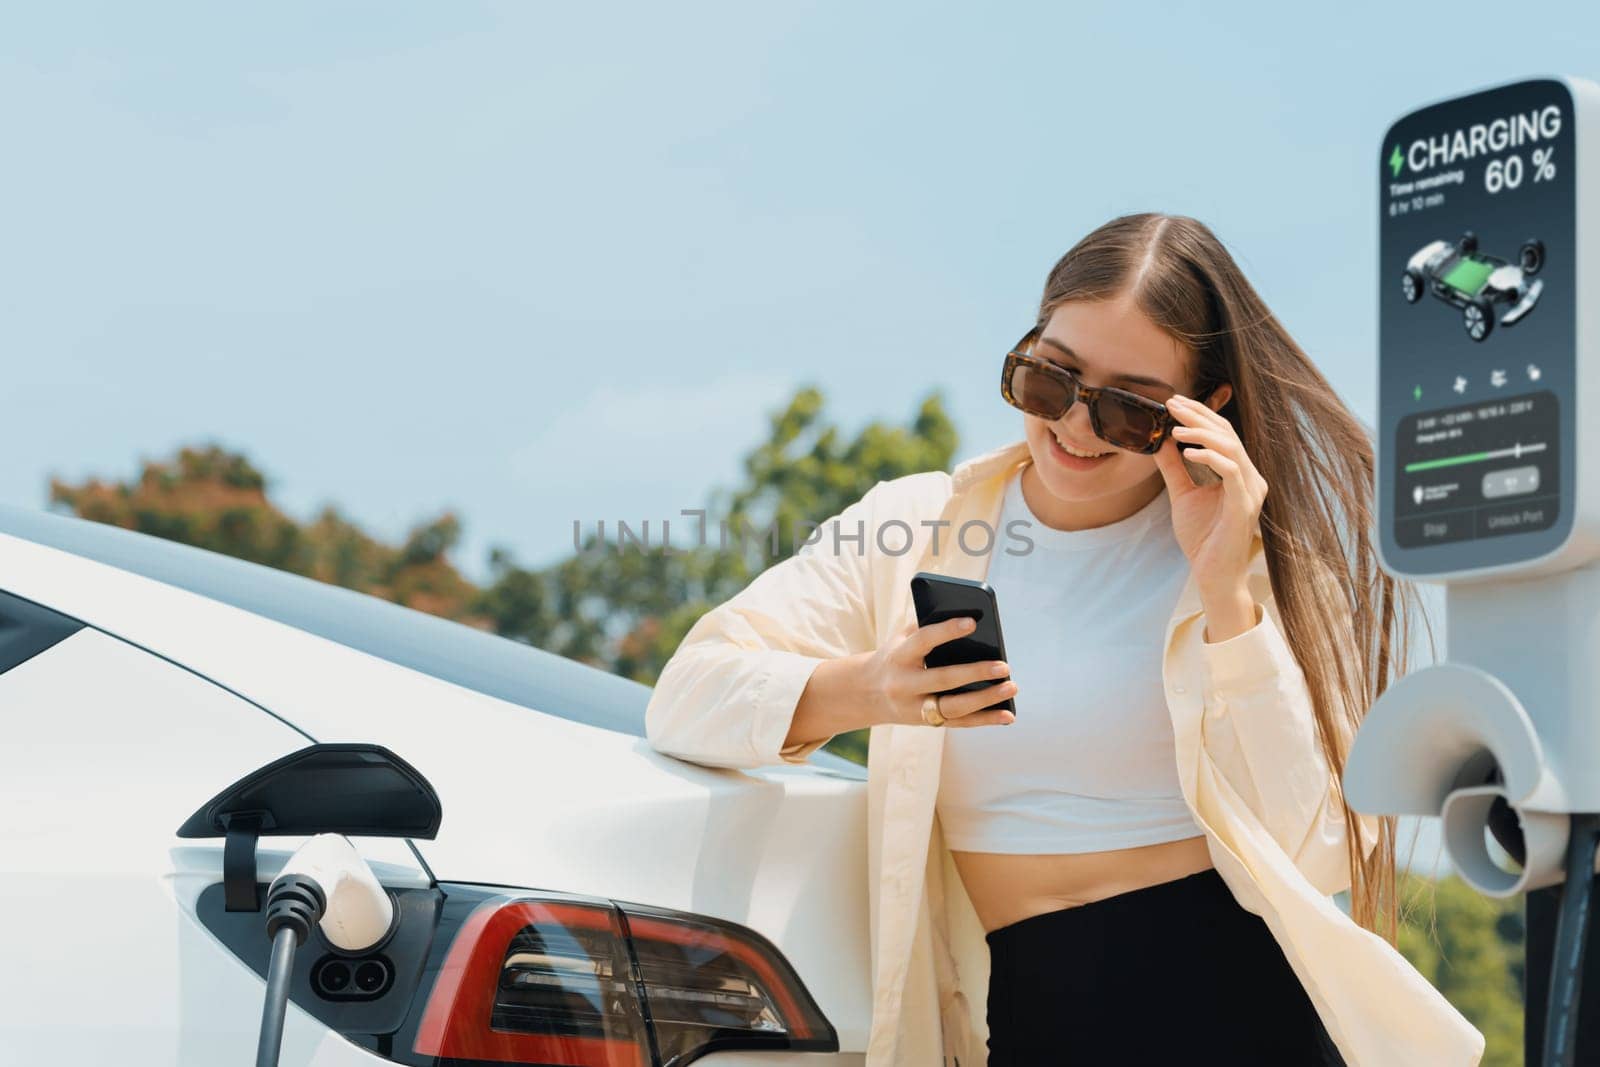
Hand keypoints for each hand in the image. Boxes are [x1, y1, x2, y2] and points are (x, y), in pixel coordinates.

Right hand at [862, 617, 1017, 727]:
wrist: (868, 693)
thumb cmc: (896, 657)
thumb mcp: (900, 639)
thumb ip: (926, 627)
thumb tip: (967, 618)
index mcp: (898, 657)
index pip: (923, 641)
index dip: (946, 631)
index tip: (973, 622)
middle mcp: (905, 685)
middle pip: (943, 679)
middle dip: (975, 672)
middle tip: (1004, 666)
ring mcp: (915, 708)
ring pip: (954, 707)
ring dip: (986, 699)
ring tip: (1011, 686)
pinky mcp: (928, 723)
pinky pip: (960, 723)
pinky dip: (986, 720)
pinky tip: (1008, 715)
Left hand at [1150, 394, 1266, 596]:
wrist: (1213, 574)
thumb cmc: (1202, 538)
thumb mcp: (1182, 495)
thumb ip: (1174, 468)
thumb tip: (1160, 442)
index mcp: (1238, 473)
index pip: (1222, 433)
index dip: (1200, 414)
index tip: (1173, 402)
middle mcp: (1250, 477)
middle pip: (1227, 433)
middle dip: (1199, 415)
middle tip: (1171, 404)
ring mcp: (1250, 490)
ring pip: (1231, 447)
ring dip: (1202, 433)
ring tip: (1175, 429)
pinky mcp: (1244, 505)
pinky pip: (1231, 471)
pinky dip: (1210, 456)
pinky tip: (1187, 452)